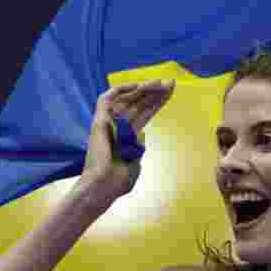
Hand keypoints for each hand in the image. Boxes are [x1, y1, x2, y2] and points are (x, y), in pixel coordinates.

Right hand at [77, 79, 174, 209]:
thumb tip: (141, 132)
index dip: (157, 102)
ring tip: (160, 83)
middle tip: (171, 82)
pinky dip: (119, 90)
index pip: (145, 114)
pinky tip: (136, 86)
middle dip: (155, 93)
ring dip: (143, 89)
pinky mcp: (99, 122)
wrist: (104, 188)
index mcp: (128, 136)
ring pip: (127, 99)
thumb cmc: (119, 182)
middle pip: (139, 104)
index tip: (171, 92)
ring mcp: (109, 123)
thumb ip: (139, 148)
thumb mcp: (135, 163)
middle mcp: (118, 127)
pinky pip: (106, 99)